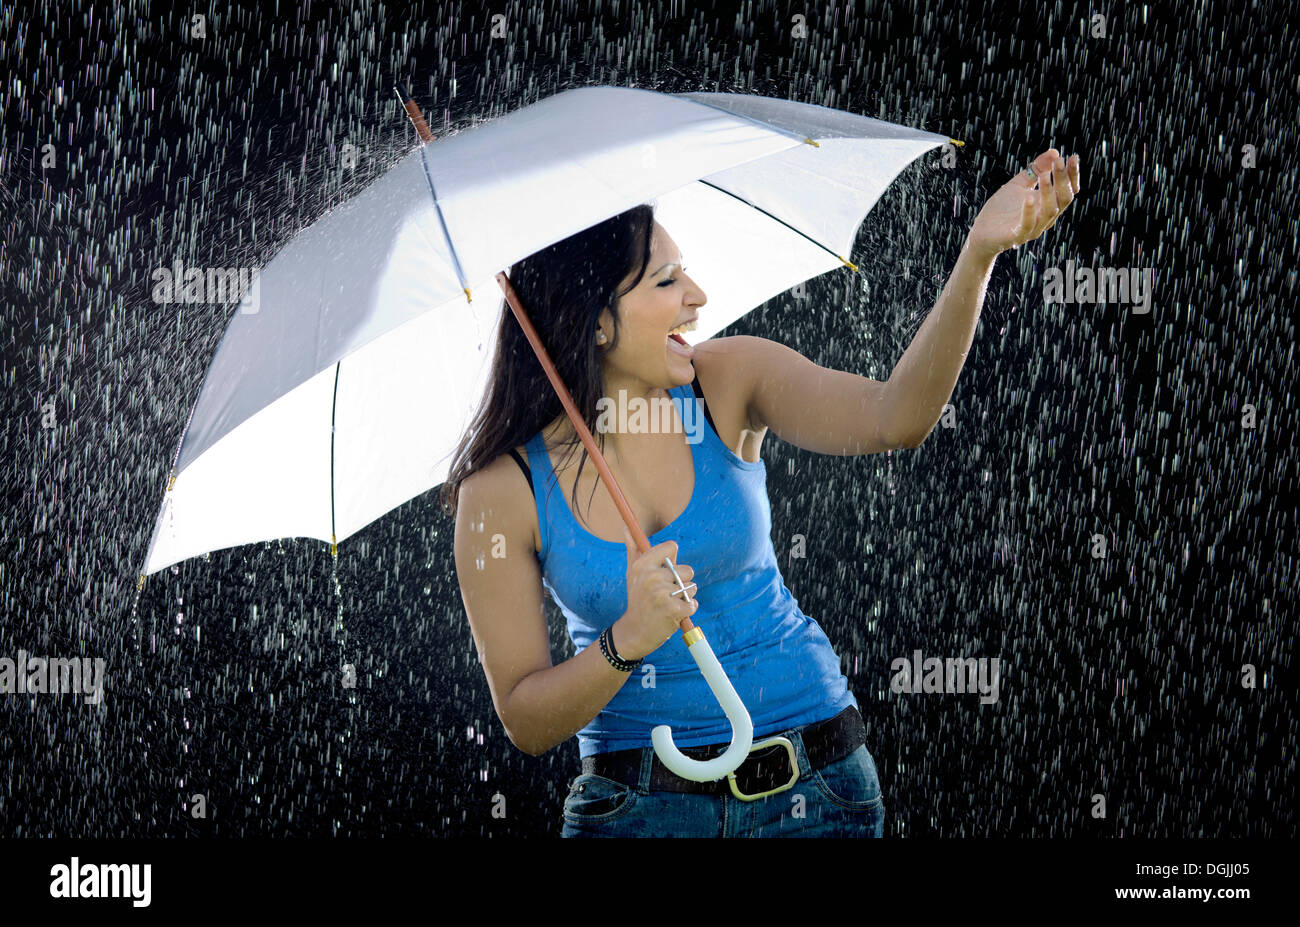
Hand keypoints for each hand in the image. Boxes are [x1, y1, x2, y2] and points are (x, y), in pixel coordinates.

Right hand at [612, 527, 697, 661]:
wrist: (635, 632)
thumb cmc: (637, 598)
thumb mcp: (632, 573)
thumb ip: (633, 549)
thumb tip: (626, 527)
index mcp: (643, 564)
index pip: (672, 547)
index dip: (672, 559)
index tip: (665, 570)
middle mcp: (651, 577)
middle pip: (687, 569)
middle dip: (681, 582)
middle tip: (666, 593)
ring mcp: (662, 594)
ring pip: (692, 587)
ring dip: (685, 597)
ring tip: (670, 604)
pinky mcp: (673, 610)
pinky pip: (693, 603)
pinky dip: (688, 609)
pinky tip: (675, 613)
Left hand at [969, 149, 1081, 256]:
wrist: (981, 232)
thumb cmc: (1001, 208)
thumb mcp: (1019, 184)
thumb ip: (1035, 170)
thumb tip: (1054, 152)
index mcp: (1048, 204)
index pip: (1068, 190)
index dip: (1072, 175)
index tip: (1073, 156)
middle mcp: (1045, 217)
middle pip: (1063, 199)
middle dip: (1062, 180)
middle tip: (1059, 162)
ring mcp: (1033, 228)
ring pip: (1049, 211)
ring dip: (1048, 193)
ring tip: (1044, 176)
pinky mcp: (1017, 236)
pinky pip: (1027, 224)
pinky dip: (1029, 211)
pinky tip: (1029, 197)